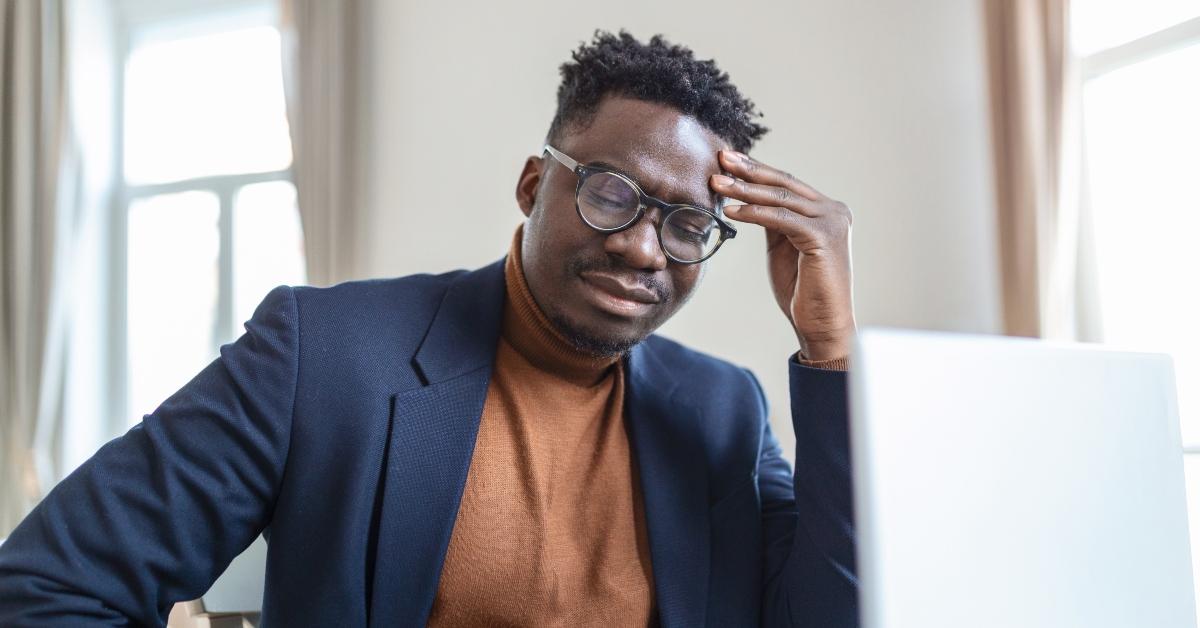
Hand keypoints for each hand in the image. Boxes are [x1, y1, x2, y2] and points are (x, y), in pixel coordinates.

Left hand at [710, 150, 855, 360]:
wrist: (821, 325)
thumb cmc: (802, 290)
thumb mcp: (783, 246)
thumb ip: (774, 221)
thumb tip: (749, 198)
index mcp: (826, 211)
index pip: (786, 183)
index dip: (756, 170)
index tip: (728, 159)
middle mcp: (834, 211)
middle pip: (784, 184)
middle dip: (749, 170)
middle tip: (720, 158)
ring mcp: (833, 222)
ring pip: (780, 198)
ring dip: (744, 190)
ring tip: (716, 183)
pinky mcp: (824, 236)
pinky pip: (781, 219)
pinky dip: (753, 213)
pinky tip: (731, 211)